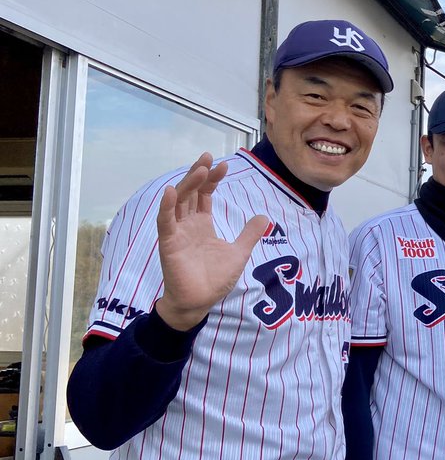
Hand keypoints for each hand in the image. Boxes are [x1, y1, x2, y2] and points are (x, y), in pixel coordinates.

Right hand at [154, 153, 267, 330]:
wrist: (198, 302)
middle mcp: (187, 224)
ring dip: (187, 184)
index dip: (212, 180)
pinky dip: (167, 206)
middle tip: (208, 156)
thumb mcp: (238, 252)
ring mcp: (176, 232)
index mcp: (202, 224)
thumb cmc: (213, 279)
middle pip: (191, 192)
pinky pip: (165, 222)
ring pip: (179, 202)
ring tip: (199, 169)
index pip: (205, 195)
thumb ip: (248, 234)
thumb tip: (264, 217)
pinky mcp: (168, 244)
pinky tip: (170, 191)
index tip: (224, 166)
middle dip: (199, 174)